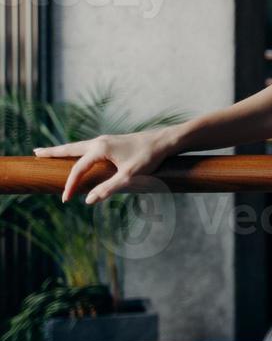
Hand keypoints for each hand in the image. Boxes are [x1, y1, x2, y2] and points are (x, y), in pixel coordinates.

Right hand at [33, 129, 174, 203]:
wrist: (166, 141)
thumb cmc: (149, 158)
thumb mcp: (129, 177)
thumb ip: (108, 188)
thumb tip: (88, 201)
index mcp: (100, 148)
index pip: (78, 169)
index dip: (70, 185)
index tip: (66, 200)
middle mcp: (100, 141)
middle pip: (70, 148)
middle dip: (53, 152)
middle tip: (35, 153)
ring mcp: (106, 140)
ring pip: (79, 146)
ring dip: (64, 150)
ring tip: (50, 152)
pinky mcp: (113, 142)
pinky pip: (88, 147)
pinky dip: (77, 150)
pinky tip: (78, 154)